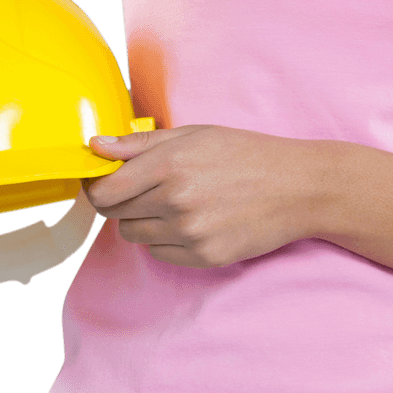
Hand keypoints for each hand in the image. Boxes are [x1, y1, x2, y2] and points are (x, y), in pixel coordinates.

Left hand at [81, 125, 325, 268]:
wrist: (298, 188)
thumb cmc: (247, 155)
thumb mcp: (194, 135)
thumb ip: (139, 143)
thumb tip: (94, 146)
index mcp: (169, 164)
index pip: (104, 191)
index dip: (98, 188)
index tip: (106, 183)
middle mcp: (175, 200)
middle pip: (115, 214)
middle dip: (124, 201)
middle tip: (149, 189)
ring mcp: (189, 232)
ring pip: (133, 235)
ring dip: (144, 221)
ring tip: (176, 204)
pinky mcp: (203, 256)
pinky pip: (159, 252)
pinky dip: (166, 240)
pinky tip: (192, 222)